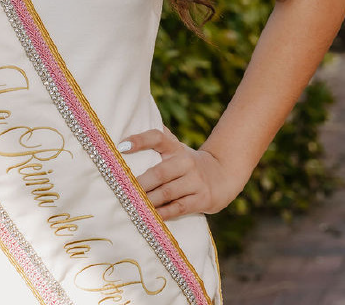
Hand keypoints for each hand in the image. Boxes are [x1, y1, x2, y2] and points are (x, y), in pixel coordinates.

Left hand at [120, 127, 242, 219]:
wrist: (223, 174)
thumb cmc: (188, 162)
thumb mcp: (177, 147)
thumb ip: (159, 139)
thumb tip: (134, 127)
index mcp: (176, 147)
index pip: (157, 137)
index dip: (139, 140)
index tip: (121, 146)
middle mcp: (186, 162)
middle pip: (159, 172)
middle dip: (140, 183)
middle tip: (122, 190)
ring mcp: (196, 181)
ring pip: (167, 192)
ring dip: (148, 200)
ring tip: (132, 205)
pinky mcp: (202, 199)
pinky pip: (178, 208)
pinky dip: (163, 213)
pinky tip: (150, 216)